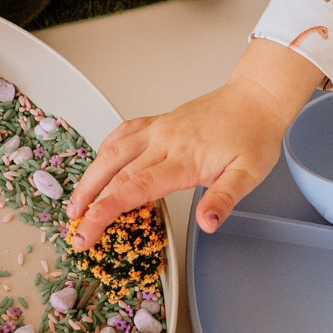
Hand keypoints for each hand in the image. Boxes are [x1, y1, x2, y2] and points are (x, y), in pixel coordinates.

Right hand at [66, 40, 323, 247]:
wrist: (257, 98)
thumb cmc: (254, 135)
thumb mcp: (249, 174)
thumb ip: (224, 199)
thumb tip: (207, 223)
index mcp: (183, 159)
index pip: (133, 188)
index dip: (104, 213)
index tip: (87, 233)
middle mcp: (164, 141)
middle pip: (114, 172)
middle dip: (88, 202)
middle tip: (75, 229)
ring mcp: (159, 129)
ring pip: (111, 151)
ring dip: (89, 178)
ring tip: (77, 204)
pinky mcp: (159, 122)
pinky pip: (124, 132)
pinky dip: (105, 148)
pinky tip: (99, 162)